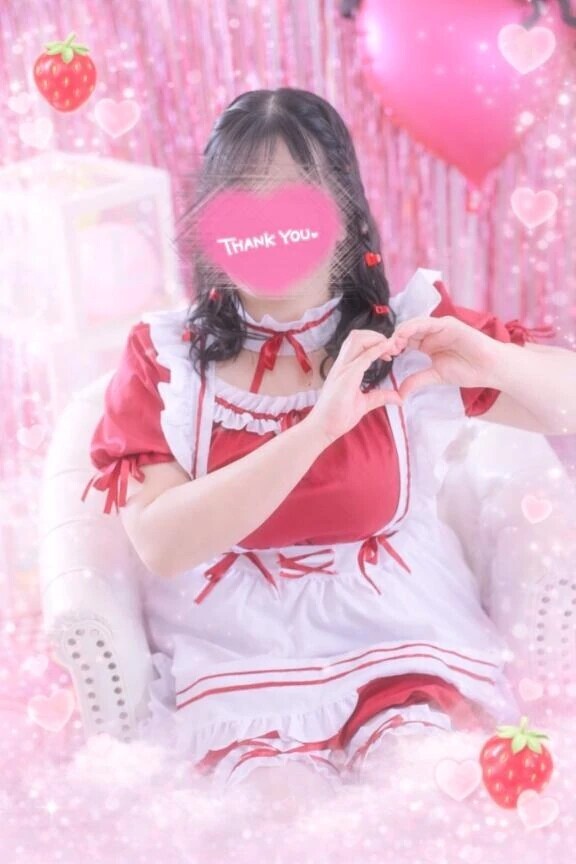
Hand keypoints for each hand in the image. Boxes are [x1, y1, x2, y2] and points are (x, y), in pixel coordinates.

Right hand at [307, 329, 404, 444]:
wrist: (323, 428)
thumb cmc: (338, 416)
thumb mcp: (364, 403)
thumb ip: (380, 397)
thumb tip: (399, 398)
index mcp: (345, 368)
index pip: (358, 343)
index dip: (376, 341)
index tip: (391, 352)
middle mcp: (342, 365)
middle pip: (357, 335)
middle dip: (377, 336)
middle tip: (393, 348)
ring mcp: (342, 370)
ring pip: (357, 339)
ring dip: (376, 340)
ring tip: (390, 350)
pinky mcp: (346, 378)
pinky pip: (362, 358)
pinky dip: (376, 351)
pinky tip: (387, 352)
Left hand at [386, 315, 499, 400]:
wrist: (490, 369)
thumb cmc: (467, 370)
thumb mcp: (435, 376)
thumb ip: (416, 380)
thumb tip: (399, 394)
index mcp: (426, 344)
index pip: (404, 342)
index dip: (392, 347)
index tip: (383, 358)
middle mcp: (431, 333)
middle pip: (405, 331)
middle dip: (393, 339)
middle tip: (384, 351)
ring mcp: (439, 327)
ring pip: (413, 324)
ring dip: (400, 332)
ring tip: (392, 344)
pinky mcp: (448, 324)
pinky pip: (427, 322)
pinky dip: (413, 327)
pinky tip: (404, 335)